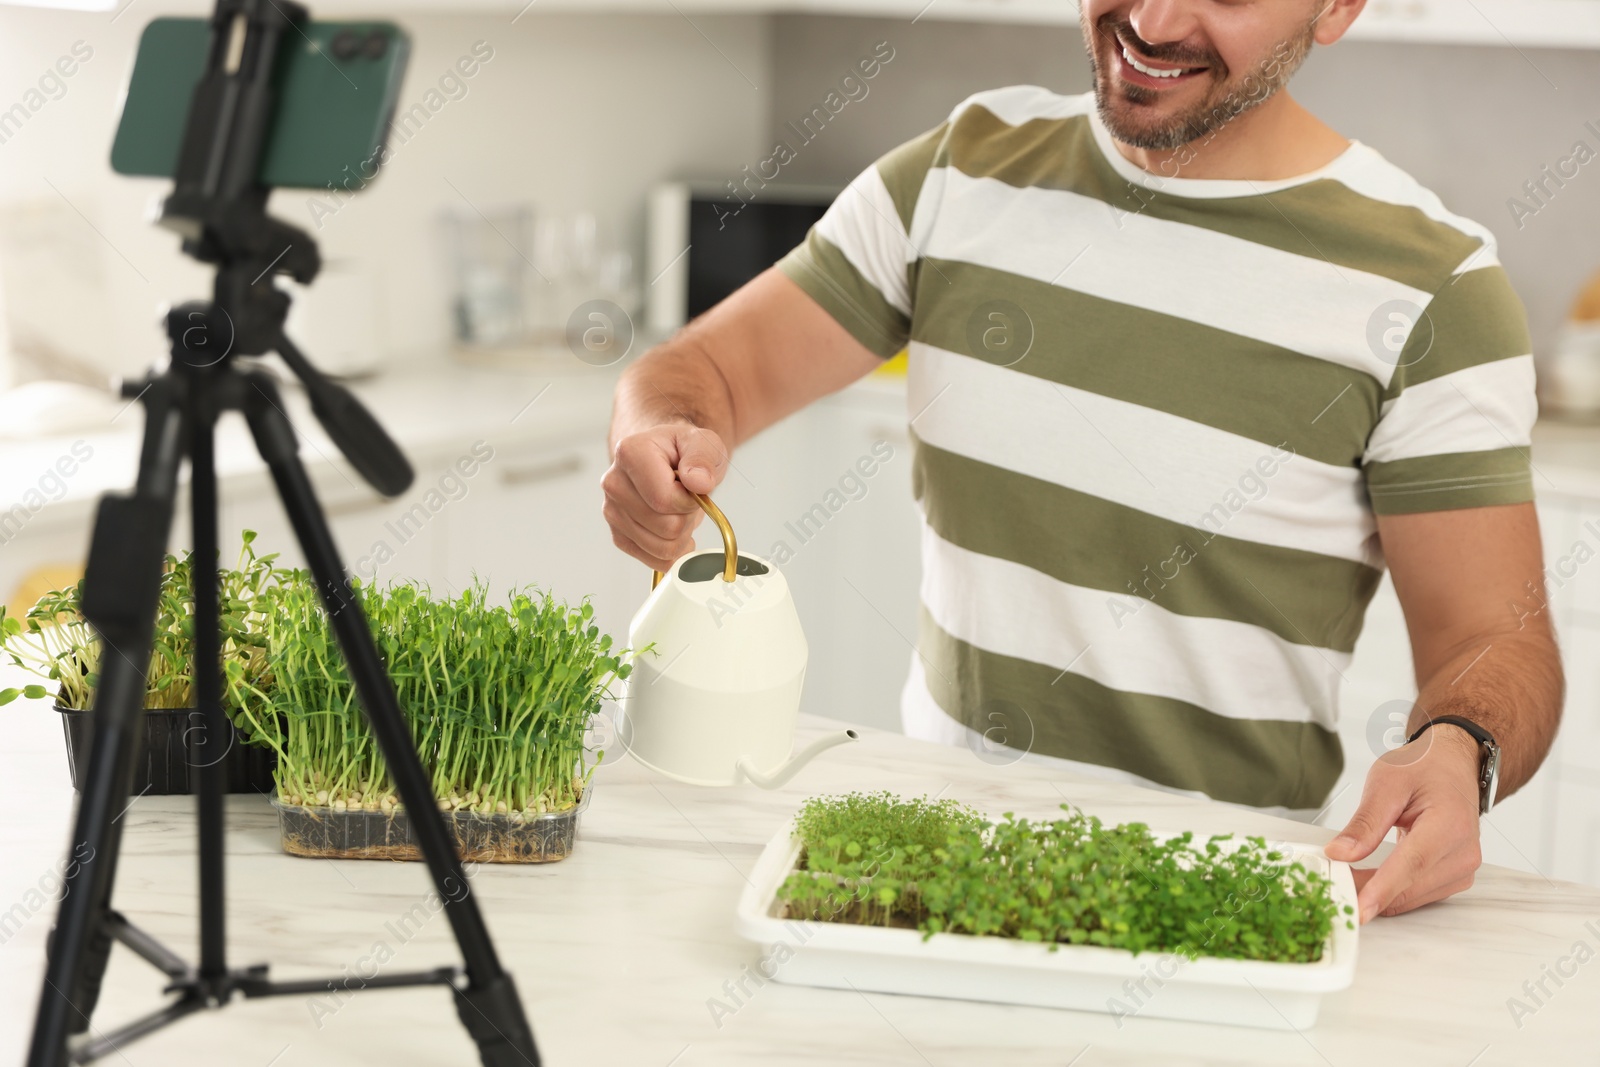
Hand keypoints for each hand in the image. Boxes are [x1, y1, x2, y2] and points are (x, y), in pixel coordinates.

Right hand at [602, 422, 729, 571]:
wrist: (666, 459)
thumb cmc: (682, 451)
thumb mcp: (703, 443)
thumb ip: (703, 457)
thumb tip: (699, 482)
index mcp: (630, 454)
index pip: (664, 499)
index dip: (689, 501)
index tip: (692, 487)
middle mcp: (614, 483)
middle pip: (666, 527)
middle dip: (687, 517)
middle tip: (686, 498)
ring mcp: (612, 512)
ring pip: (663, 548)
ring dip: (682, 534)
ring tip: (678, 509)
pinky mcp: (618, 535)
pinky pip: (656, 560)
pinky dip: (673, 550)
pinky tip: (672, 527)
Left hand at [1324, 725, 1483, 922]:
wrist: (1452, 764)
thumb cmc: (1423, 767)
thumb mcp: (1386, 783)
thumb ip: (1364, 823)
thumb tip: (1339, 854)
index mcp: (1449, 824)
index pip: (1412, 864)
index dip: (1382, 889)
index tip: (1358, 908)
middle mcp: (1463, 852)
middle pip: (1410, 886)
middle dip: (1368, 893)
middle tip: (1331, 887)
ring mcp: (1463, 868)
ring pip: (1413, 897)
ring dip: (1378, 895)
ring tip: (1346, 878)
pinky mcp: (1456, 877)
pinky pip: (1419, 894)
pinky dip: (1392, 892)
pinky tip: (1369, 882)